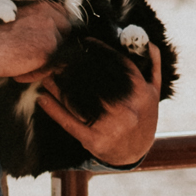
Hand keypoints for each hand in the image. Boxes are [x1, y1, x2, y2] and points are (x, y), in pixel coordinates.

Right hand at [0, 0, 70, 81]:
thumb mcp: (9, 15)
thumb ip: (28, 20)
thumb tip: (34, 31)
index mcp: (38, 4)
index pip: (61, 14)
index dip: (55, 28)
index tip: (46, 38)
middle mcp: (48, 15)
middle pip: (65, 31)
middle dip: (55, 44)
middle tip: (38, 56)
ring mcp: (50, 32)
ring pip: (58, 51)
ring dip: (44, 61)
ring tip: (22, 68)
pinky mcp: (48, 50)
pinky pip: (50, 66)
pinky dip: (36, 73)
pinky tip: (19, 75)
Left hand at [34, 43, 161, 167]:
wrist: (136, 153)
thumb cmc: (144, 117)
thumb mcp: (154, 92)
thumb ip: (154, 66)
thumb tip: (151, 43)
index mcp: (140, 94)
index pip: (119, 65)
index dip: (102, 51)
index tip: (86, 42)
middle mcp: (126, 110)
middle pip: (93, 83)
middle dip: (74, 69)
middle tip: (59, 57)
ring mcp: (110, 126)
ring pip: (78, 101)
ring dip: (58, 87)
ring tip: (46, 74)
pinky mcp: (94, 140)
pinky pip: (69, 122)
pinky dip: (54, 110)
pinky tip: (42, 98)